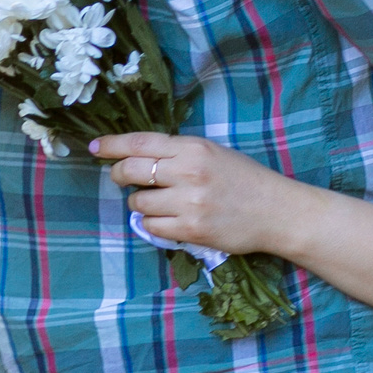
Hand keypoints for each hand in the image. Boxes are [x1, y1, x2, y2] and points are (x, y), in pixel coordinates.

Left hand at [91, 132, 304, 257]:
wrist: (276, 211)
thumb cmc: (245, 179)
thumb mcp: (214, 153)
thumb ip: (179, 153)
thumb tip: (138, 156)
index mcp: (194, 148)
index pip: (141, 142)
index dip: (113, 145)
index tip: (96, 147)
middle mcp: (189, 172)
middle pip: (131, 170)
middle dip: (119, 174)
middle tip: (122, 178)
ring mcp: (189, 203)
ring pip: (138, 202)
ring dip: (141, 203)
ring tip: (161, 203)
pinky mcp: (190, 230)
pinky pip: (151, 226)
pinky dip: (154, 224)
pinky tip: (170, 220)